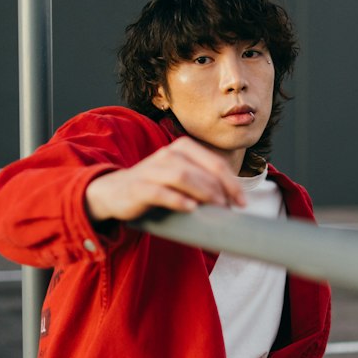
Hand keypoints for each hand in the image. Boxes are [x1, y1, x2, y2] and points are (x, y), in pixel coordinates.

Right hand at [84, 135, 246, 222]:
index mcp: (182, 149)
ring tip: (216, 209)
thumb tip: (232, 201)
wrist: (115, 192)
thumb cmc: (156, 186)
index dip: (232, 182)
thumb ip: (203, 181)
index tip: (242, 202)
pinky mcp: (138, 188)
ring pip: (182, 176)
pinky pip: (159, 191)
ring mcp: (151, 170)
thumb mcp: (181, 178)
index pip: (215, 163)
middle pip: (201, 168)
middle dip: (221, 189)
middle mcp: (167, 154)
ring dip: (203, 192)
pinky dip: (177, 199)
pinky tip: (191, 208)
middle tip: (230, 208)